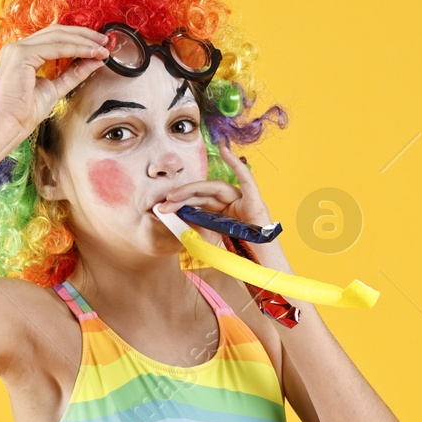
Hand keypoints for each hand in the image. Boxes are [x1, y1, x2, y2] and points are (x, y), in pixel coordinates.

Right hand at [0, 23, 109, 136]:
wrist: (8, 125)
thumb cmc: (24, 113)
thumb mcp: (55, 89)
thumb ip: (72, 74)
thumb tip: (94, 61)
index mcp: (22, 54)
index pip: (54, 38)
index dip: (78, 39)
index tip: (98, 45)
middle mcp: (18, 47)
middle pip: (57, 32)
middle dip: (84, 35)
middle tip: (105, 42)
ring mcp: (18, 49)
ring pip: (58, 37)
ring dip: (83, 41)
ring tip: (102, 48)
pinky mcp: (21, 55)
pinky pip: (55, 47)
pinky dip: (76, 49)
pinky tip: (91, 53)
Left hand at [154, 141, 286, 260]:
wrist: (260, 269)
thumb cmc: (239, 258)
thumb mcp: (210, 241)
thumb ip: (195, 230)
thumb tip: (174, 220)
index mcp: (222, 213)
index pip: (198, 202)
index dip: (180, 202)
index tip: (161, 208)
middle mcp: (232, 203)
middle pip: (204, 194)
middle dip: (182, 197)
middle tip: (163, 203)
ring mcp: (244, 201)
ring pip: (216, 188)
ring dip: (193, 190)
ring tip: (174, 196)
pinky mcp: (255, 203)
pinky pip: (247, 179)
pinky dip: (237, 164)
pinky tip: (225, 151)